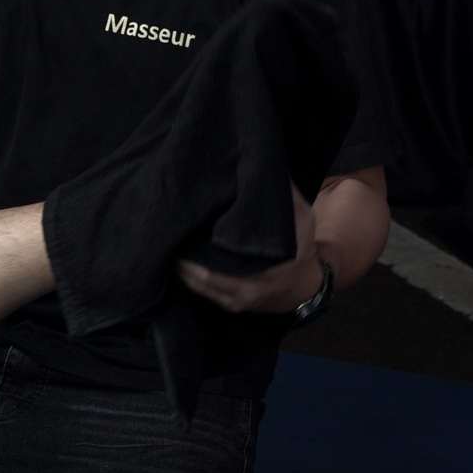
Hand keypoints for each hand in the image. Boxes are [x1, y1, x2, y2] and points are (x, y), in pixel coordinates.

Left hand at [177, 181, 320, 313]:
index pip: (219, 266)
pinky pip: (202, 293)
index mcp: (263, 272)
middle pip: (200, 278)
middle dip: (181, 259)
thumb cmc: (302, 249)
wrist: (306, 286)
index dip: (196, 252)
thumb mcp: (302, 221)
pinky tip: (177, 261)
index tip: (185, 228)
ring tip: (166, 246)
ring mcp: (236, 301)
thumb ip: (285, 197)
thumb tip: (265, 167)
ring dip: (180, 269)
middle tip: (168, 235)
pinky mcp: (230, 305)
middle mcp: (246, 290)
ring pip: (197, 287)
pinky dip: (188, 277)